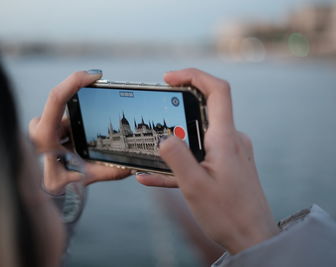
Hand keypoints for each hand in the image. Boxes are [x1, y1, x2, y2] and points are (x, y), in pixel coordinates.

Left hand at [29, 70, 130, 193]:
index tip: (96, 75)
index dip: (75, 81)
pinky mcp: (44, 128)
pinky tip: (72, 153)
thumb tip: (130, 166)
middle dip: (84, 125)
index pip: (57, 97)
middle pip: (69, 113)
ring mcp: (41, 126)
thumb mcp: (80, 180)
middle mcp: (39, 126)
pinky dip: (74, 133)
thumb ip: (107, 172)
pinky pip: (64, 124)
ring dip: (78, 134)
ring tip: (75, 158)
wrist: (33, 193)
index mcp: (44, 134)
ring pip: (68, 120)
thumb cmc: (51, 186)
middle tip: (85, 147)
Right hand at [139, 68, 277, 253]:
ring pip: (199, 136)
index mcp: (225, 139)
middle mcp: (231, 140)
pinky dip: (181, 161)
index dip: (194, 76)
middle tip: (155, 116)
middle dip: (177, 110)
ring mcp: (231, 153)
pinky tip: (154, 176)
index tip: (169, 78)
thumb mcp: (194, 185)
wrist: (253, 239)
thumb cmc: (227, 214)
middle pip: (205, 109)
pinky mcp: (228, 166)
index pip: (217, 91)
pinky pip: (201, 156)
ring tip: (150, 155)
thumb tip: (163, 137)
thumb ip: (176, 157)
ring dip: (175, 141)